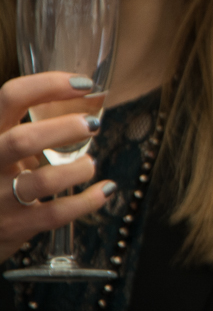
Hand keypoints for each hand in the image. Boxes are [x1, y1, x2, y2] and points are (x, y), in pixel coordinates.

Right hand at [0, 72, 115, 262]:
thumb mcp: (4, 147)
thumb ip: (30, 128)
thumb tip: (86, 101)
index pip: (10, 97)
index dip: (48, 85)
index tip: (83, 84)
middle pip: (23, 140)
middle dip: (64, 128)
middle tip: (92, 124)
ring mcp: (0, 199)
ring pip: (43, 181)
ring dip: (77, 169)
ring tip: (89, 164)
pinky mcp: (15, 227)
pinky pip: (57, 214)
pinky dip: (88, 200)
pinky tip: (105, 190)